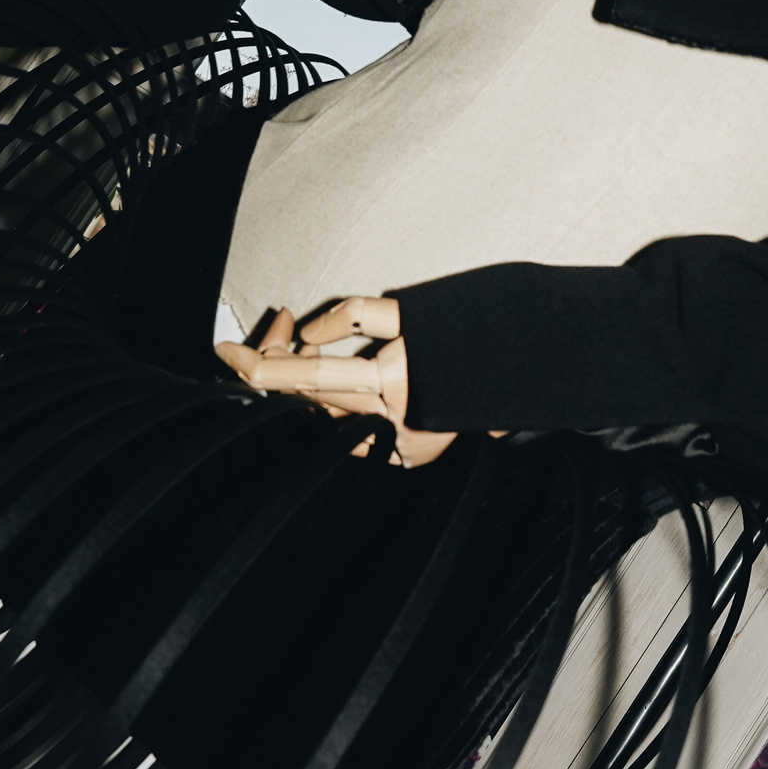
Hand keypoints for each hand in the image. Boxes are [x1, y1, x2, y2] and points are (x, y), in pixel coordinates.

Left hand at [215, 295, 458, 467]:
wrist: (533, 371)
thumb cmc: (473, 333)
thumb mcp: (418, 311)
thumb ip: (360, 316)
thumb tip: (308, 331)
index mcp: (400, 374)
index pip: (316, 365)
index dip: (268, 357)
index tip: (235, 345)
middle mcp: (397, 413)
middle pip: (311, 393)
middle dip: (271, 368)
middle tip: (240, 351)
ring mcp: (400, 440)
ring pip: (327, 417)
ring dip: (305, 393)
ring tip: (299, 363)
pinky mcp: (409, 457)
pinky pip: (352, 438)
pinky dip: (336, 417)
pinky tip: (336, 397)